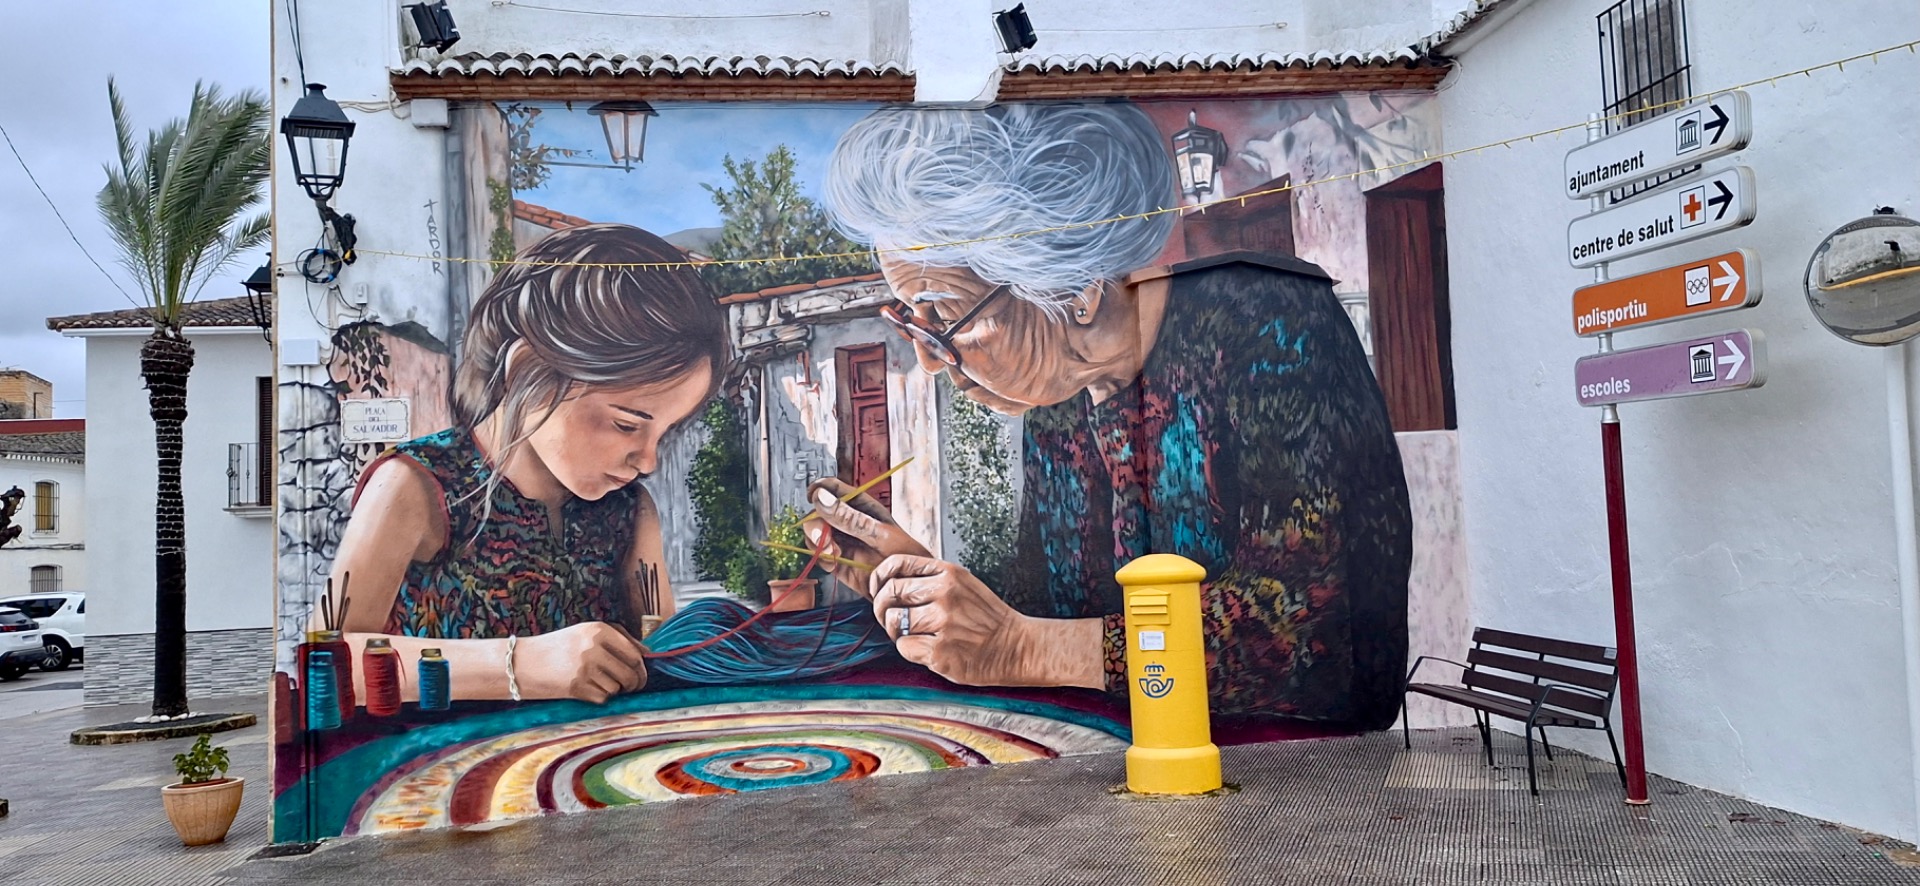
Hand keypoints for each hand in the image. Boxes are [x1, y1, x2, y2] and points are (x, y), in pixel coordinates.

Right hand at [514, 622, 647, 703]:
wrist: (522, 663)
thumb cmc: (558, 648)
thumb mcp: (585, 633)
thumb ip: (617, 638)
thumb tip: (647, 653)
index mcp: (599, 630)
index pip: (635, 653)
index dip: (641, 668)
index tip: (640, 674)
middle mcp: (594, 646)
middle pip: (631, 672)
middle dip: (635, 683)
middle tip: (631, 687)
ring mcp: (585, 667)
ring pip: (618, 687)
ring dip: (613, 690)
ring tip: (597, 683)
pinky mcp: (577, 686)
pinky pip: (603, 697)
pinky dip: (600, 697)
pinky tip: (587, 690)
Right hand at [805, 478, 930, 594]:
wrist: (909, 585)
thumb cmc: (906, 555)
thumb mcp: (879, 533)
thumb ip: (850, 518)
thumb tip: (823, 499)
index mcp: (861, 506)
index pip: (833, 489)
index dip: (819, 490)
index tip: (812, 497)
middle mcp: (848, 522)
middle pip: (818, 513)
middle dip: (816, 524)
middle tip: (824, 537)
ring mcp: (842, 541)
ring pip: (816, 534)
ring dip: (818, 543)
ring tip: (833, 552)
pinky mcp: (838, 560)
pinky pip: (820, 555)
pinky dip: (821, 558)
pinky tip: (833, 561)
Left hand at [870, 555, 1097, 687]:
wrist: (1017, 647)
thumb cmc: (985, 618)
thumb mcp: (963, 584)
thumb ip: (929, 579)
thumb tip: (886, 584)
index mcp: (949, 573)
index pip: (896, 564)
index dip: (879, 578)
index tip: (878, 590)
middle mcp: (945, 593)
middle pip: (889, 593)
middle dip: (881, 608)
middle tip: (889, 619)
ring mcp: (943, 623)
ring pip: (892, 622)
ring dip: (896, 632)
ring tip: (914, 636)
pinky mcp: (940, 652)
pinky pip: (904, 648)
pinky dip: (910, 651)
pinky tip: (928, 650)